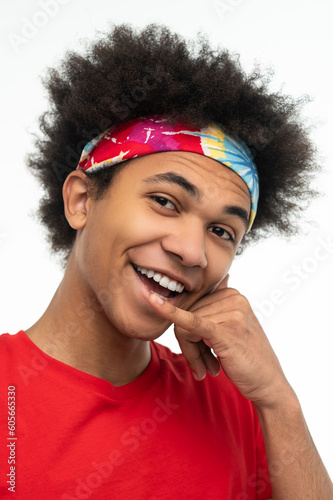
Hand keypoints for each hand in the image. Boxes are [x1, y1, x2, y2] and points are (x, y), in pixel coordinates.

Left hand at [148, 276, 291, 409]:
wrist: (269, 384)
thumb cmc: (249, 357)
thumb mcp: (236, 327)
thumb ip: (223, 305)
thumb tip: (222, 278)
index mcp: (232, 294)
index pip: (193, 306)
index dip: (190, 332)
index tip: (202, 354)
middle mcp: (233, 298)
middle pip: (186, 316)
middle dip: (189, 346)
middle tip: (204, 366)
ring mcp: (231, 313)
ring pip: (185, 328)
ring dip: (192, 355)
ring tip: (208, 368)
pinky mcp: (225, 331)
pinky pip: (191, 322)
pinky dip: (170, 313)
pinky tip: (153, 302)